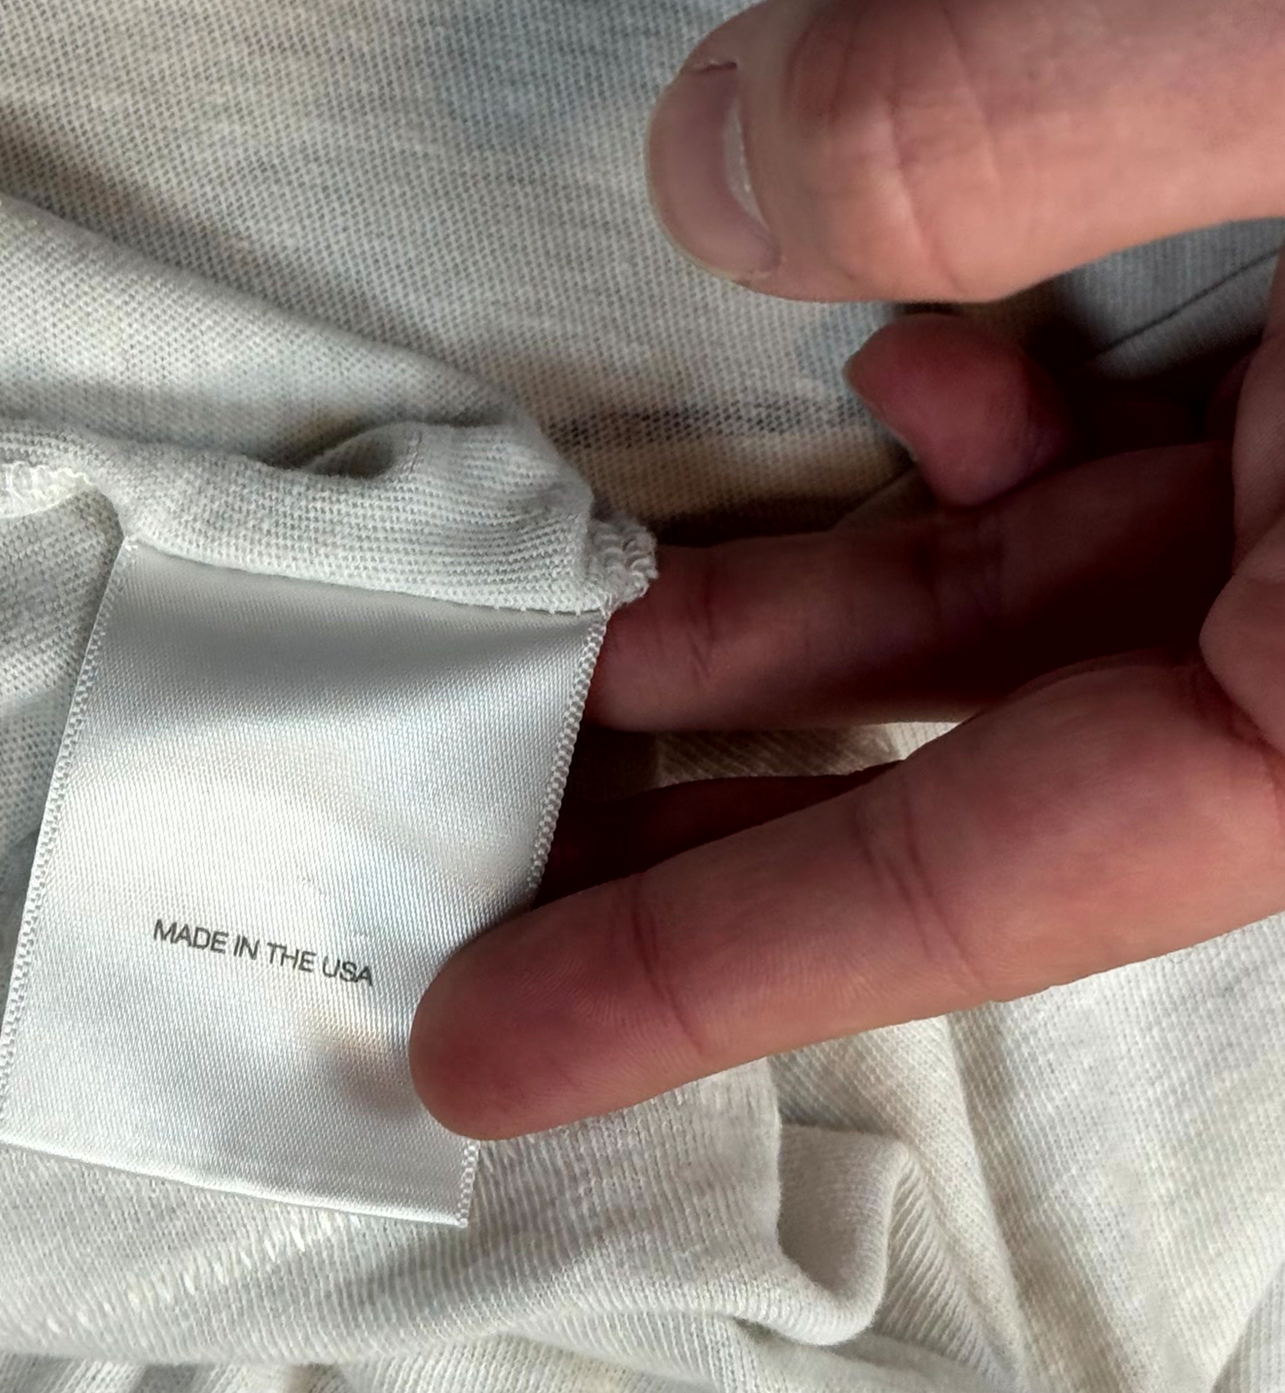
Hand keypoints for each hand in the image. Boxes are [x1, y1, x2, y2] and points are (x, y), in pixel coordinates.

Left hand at [409, 0, 1284, 1138]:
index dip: (705, 981)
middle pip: (975, 795)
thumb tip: (727, 169)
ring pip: (1028, 630)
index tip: (493, 1055)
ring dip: (795, 626)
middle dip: (715, 825)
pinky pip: (1131, 471)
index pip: (979, 888)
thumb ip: (1030, 111)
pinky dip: (974, 432)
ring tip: (584, 643)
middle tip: (488, 864)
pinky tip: (887, 376)